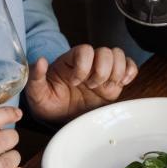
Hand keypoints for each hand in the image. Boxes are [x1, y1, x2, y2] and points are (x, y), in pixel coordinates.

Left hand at [23, 44, 139, 122]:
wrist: (60, 117)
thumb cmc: (49, 101)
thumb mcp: (37, 92)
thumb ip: (35, 77)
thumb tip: (40, 61)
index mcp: (71, 61)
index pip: (85, 50)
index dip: (83, 65)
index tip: (75, 81)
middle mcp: (90, 63)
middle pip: (106, 51)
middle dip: (102, 70)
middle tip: (92, 86)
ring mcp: (103, 72)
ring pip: (119, 56)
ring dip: (117, 71)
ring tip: (107, 86)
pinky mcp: (114, 83)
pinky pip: (129, 68)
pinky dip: (130, 72)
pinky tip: (123, 83)